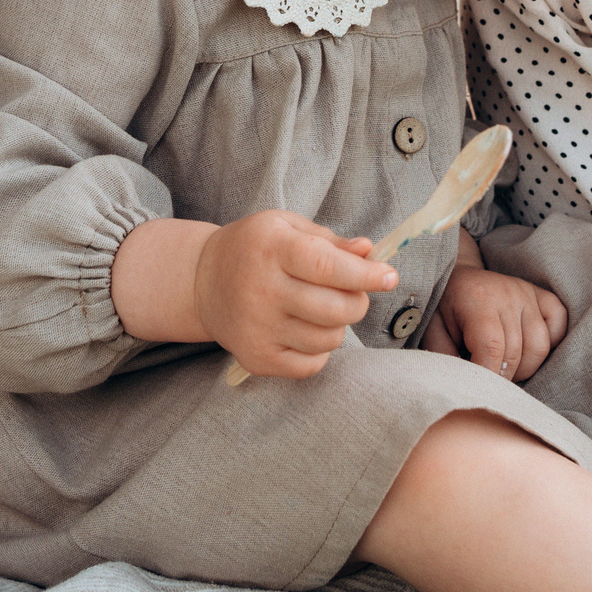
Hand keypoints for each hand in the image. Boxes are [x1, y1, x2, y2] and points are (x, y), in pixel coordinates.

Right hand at [193, 211, 397, 379]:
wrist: (202, 282)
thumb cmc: (254, 249)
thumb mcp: (287, 227)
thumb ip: (330, 241)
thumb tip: (368, 252)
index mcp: (272, 249)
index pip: (329, 267)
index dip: (367, 275)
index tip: (389, 276)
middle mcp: (262, 290)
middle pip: (335, 309)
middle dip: (358, 301)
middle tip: (353, 292)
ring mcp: (258, 329)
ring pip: (328, 339)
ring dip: (338, 325)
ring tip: (321, 309)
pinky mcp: (257, 358)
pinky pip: (312, 364)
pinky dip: (320, 350)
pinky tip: (305, 329)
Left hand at [426, 264, 566, 381]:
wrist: (460, 275)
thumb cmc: (445, 308)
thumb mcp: (434, 331)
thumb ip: (445, 358)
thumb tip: (464, 387)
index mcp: (478, 300)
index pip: (491, 348)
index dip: (488, 376)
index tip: (481, 390)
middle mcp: (508, 294)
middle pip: (516, 352)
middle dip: (503, 377)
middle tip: (489, 381)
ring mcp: (528, 294)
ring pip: (540, 346)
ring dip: (525, 368)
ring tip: (505, 368)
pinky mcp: (543, 296)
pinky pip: (559, 325)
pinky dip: (550, 345)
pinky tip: (527, 351)